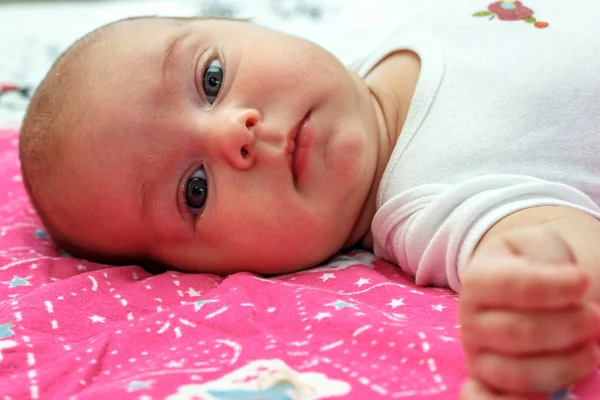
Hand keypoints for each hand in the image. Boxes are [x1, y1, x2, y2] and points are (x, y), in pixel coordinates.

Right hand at [459, 226, 599, 395]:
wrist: (518, 285)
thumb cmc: (533, 264)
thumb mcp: (539, 245)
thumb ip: (549, 256)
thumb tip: (571, 284)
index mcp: (478, 279)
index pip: (511, 286)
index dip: (550, 287)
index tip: (583, 280)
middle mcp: (469, 319)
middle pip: (516, 332)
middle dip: (566, 327)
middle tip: (596, 316)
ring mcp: (477, 354)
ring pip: (514, 372)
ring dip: (563, 364)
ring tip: (591, 349)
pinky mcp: (488, 381)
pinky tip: (560, 388)